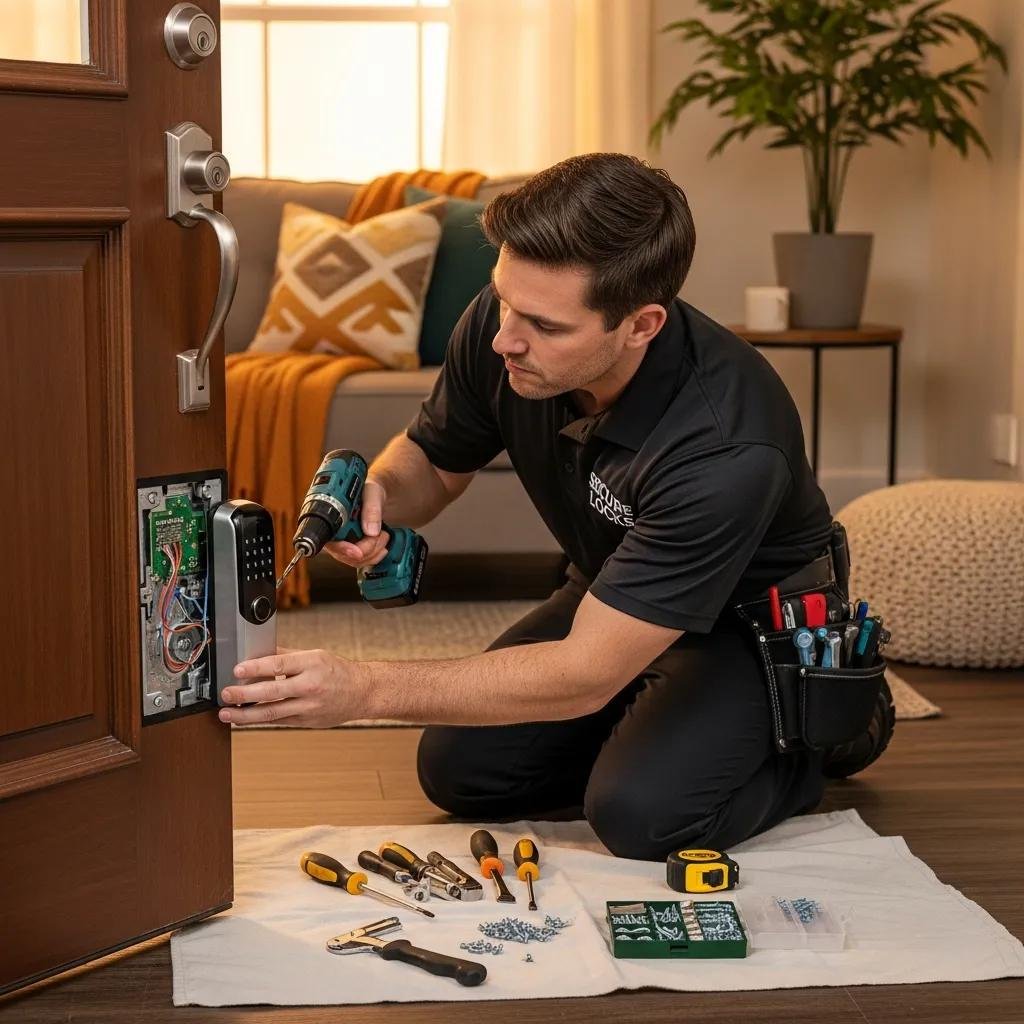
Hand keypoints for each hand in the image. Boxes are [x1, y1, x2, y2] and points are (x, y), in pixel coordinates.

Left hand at [217, 647, 367, 726]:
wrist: (361, 692)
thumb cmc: (337, 671)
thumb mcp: (315, 655)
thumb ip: (287, 656)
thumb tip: (258, 655)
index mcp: (312, 664)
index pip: (279, 665)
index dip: (256, 668)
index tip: (237, 669)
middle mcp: (310, 686)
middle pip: (272, 692)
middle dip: (244, 694)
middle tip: (226, 694)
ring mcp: (309, 707)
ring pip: (272, 713)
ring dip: (246, 714)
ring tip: (227, 714)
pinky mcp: (306, 721)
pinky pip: (279, 721)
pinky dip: (260, 720)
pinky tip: (245, 719)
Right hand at [323, 477, 389, 568]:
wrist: (376, 495)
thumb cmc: (370, 491)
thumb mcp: (373, 494)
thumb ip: (371, 509)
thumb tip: (370, 531)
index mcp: (331, 517)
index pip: (330, 542)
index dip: (343, 549)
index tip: (357, 551)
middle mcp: (333, 532)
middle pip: (344, 555)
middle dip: (366, 549)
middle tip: (380, 535)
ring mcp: (343, 542)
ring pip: (354, 560)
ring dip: (373, 552)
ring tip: (382, 535)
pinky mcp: (353, 548)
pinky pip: (362, 561)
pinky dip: (375, 556)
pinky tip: (382, 544)